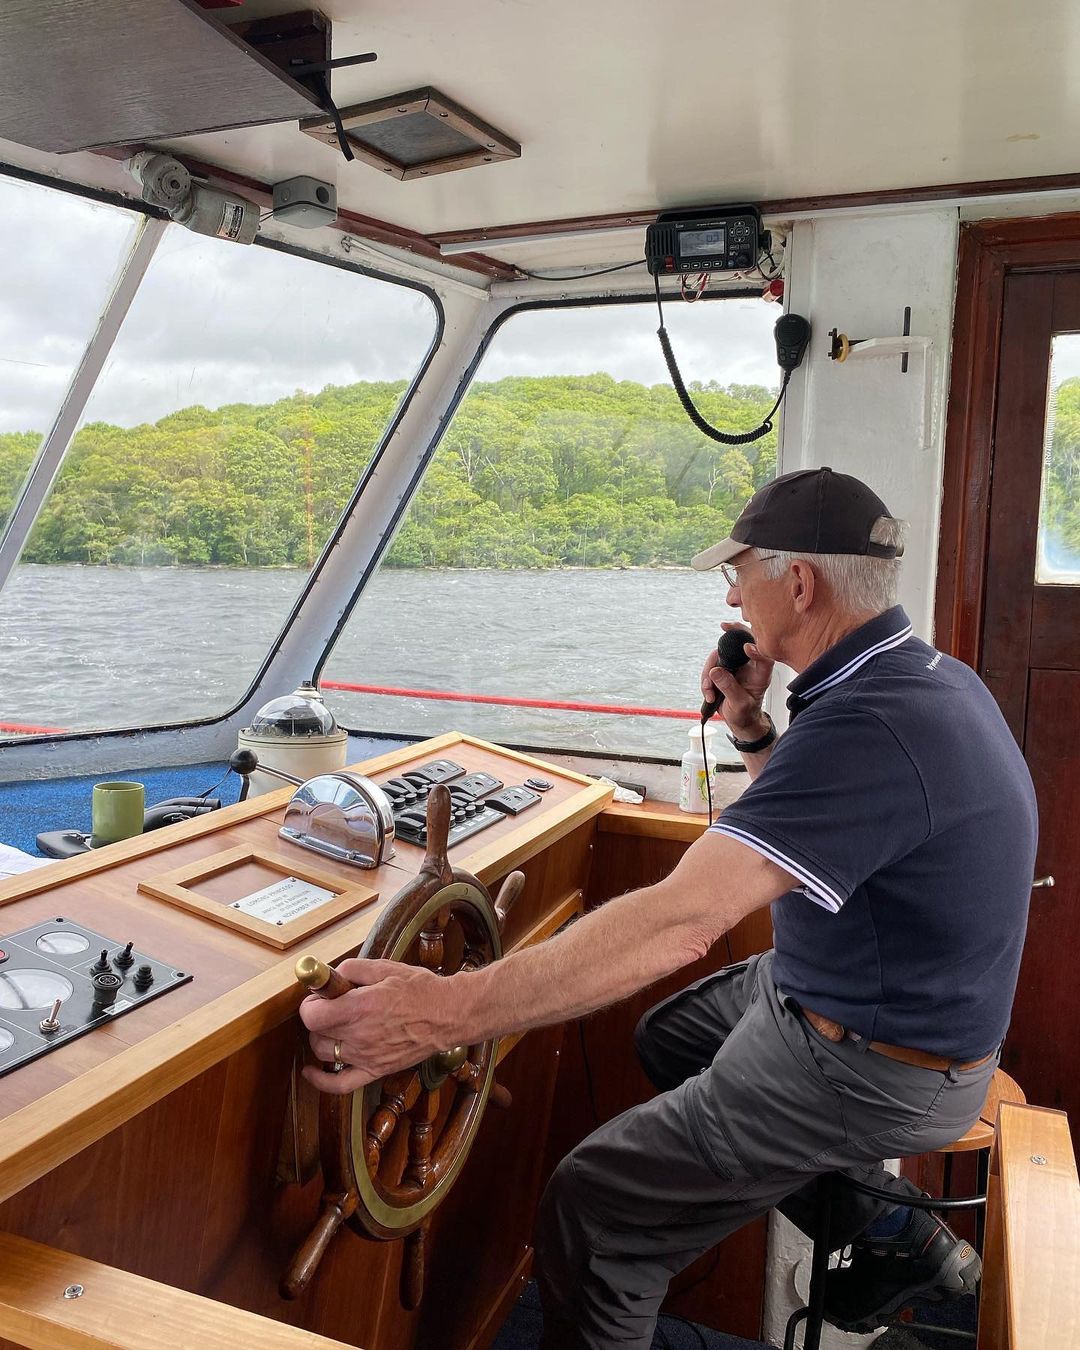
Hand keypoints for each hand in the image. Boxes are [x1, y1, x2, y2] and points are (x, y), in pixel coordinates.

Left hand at [299, 958, 452, 1094]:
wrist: (448, 1014)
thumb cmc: (421, 989)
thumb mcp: (385, 967)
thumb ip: (353, 969)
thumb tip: (332, 976)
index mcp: (360, 1007)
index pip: (312, 1015)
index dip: (310, 1003)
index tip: (318, 997)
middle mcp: (360, 1035)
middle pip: (316, 1033)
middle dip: (318, 1017)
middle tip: (329, 1006)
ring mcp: (367, 1056)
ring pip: (324, 1053)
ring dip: (322, 1038)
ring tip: (334, 1027)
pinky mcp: (376, 1070)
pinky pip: (340, 1084)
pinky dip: (321, 1080)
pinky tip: (311, 1072)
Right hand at [700, 623, 773, 739]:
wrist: (737, 719)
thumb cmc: (745, 713)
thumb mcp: (739, 705)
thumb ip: (729, 688)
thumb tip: (716, 671)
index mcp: (761, 674)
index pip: (764, 656)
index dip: (757, 648)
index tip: (747, 647)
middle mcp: (749, 665)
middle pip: (742, 642)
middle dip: (734, 632)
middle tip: (725, 626)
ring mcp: (735, 665)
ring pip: (720, 654)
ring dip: (709, 671)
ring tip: (709, 691)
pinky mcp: (722, 667)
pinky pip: (711, 665)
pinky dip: (705, 678)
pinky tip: (709, 693)